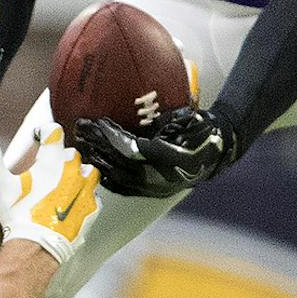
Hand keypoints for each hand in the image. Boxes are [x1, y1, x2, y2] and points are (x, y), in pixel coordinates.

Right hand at [0, 124, 100, 263]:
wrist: (37, 246)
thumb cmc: (19, 216)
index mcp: (52, 161)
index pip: (54, 132)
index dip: (45, 131)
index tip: (40, 135)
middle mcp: (72, 172)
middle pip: (71, 153)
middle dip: (60, 156)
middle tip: (48, 164)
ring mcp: (85, 190)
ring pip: (87, 172)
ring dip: (77, 173)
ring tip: (64, 180)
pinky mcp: (91, 209)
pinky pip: (93, 195)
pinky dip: (84, 195)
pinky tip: (73, 201)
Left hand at [72, 105, 234, 198]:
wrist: (215, 153)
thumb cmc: (200, 130)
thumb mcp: (185, 117)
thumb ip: (162, 118)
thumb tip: (133, 104)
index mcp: (173, 157)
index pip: (135, 148)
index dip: (114, 137)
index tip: (98, 123)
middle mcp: (163, 177)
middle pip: (122, 164)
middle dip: (99, 148)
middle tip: (81, 131)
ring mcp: (156, 188)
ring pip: (119, 178)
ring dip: (98, 161)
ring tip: (81, 145)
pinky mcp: (152, 193)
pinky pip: (124, 187)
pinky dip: (106, 176)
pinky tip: (93, 164)